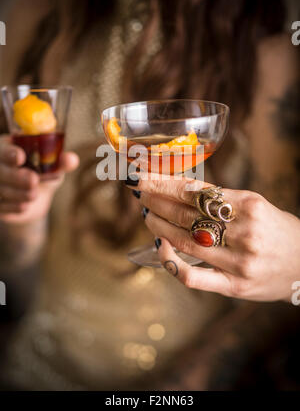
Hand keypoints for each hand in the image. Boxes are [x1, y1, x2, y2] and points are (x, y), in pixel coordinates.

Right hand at [0, 135, 78, 223]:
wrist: (36, 197)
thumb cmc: (44, 174)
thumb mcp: (53, 167)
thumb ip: (61, 162)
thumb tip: (72, 160)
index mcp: (7, 148)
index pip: (2, 150)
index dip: (8, 153)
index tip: (20, 157)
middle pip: (0, 171)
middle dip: (16, 176)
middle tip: (33, 180)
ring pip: (2, 190)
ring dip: (19, 193)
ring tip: (34, 194)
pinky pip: (2, 207)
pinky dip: (15, 207)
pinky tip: (25, 205)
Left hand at [128, 174, 299, 302]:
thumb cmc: (278, 230)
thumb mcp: (256, 205)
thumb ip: (222, 199)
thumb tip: (180, 189)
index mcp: (250, 205)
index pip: (196, 191)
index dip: (165, 183)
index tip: (144, 177)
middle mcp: (244, 232)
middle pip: (186, 213)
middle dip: (156, 200)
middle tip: (139, 191)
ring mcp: (238, 261)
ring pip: (185, 241)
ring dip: (159, 225)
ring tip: (147, 214)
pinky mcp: (234, 286)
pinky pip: (193, 277)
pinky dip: (171, 262)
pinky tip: (161, 247)